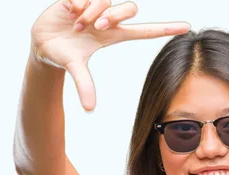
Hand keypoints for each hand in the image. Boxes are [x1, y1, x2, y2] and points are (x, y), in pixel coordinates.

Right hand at [30, 0, 189, 111]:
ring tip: (78, 24)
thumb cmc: (63, 54)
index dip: (164, 29)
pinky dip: (79, 5)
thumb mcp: (74, 68)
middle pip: (130, 8)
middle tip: (96, 26)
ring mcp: (95, 5)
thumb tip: (90, 110)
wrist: (41, 42)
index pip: (144, 31)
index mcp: (112, 35)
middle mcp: (108, 18)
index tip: (186, 27)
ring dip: (92, 12)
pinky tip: (70, 14)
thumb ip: (84, 85)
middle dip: (114, 16)